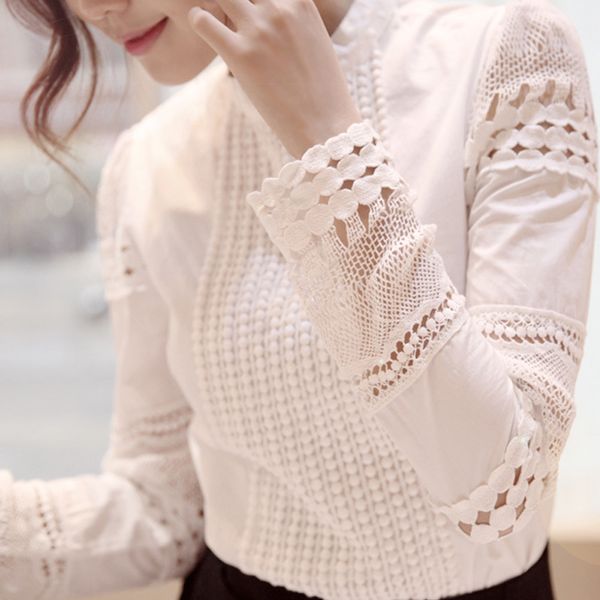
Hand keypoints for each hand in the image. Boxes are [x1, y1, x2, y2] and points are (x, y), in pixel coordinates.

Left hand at [187, 0, 362, 158]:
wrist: (325, 126)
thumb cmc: (324, 92)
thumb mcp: (316, 42)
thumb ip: (294, 21)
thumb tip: (278, 20)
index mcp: (301, 2)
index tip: (252, 7)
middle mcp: (279, 9)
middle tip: (231, 12)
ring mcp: (259, 31)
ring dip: (214, 2)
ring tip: (215, 15)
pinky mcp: (240, 56)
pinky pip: (202, 21)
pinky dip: (198, 19)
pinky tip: (203, 28)